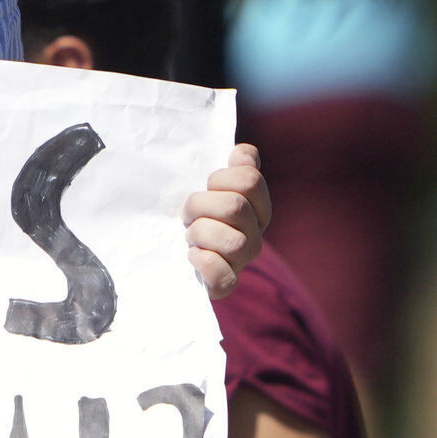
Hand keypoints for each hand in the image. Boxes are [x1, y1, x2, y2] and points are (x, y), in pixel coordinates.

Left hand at [188, 142, 269, 297]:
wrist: (178, 255)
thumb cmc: (199, 214)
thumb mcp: (214, 186)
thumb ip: (236, 166)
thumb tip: (243, 153)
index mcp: (258, 206)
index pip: (249, 180)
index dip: (220, 179)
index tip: (207, 188)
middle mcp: (256, 234)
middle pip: (235, 207)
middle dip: (201, 205)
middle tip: (188, 214)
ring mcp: (243, 261)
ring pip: (232, 242)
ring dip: (200, 233)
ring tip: (190, 235)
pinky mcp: (225, 284)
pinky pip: (222, 275)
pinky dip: (204, 262)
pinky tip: (193, 255)